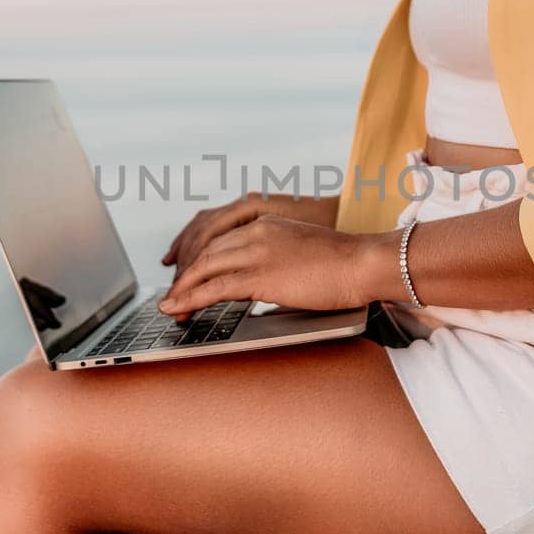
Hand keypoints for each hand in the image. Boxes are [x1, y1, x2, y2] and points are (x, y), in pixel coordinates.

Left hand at [158, 215, 394, 317]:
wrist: (363, 263)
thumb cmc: (343, 264)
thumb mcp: (301, 253)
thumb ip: (276, 263)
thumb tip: (262, 290)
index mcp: (265, 224)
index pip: (218, 240)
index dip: (196, 261)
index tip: (185, 277)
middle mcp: (255, 232)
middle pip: (205, 252)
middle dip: (184, 277)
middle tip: (172, 297)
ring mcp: (256, 252)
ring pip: (203, 268)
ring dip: (182, 290)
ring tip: (169, 308)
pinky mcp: (259, 275)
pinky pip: (214, 287)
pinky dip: (189, 298)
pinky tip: (178, 308)